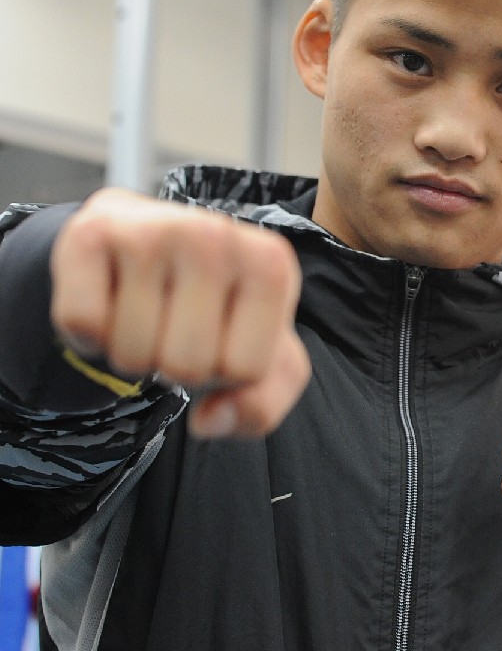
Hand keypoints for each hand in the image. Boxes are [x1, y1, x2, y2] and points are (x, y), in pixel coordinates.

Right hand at [50, 187, 310, 437]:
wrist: (147, 238)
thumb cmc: (214, 303)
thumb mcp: (261, 353)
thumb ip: (261, 404)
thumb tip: (209, 421)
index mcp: (272, 265)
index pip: (246, 371)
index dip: (226, 372)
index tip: (220, 336)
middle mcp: (216, 236)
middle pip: (186, 367)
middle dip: (174, 365)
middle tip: (174, 325)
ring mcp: (152, 229)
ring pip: (131, 353)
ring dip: (131, 352)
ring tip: (144, 311)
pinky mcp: (90, 233)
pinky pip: (81, 325)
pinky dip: (87, 334)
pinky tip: (108, 301)